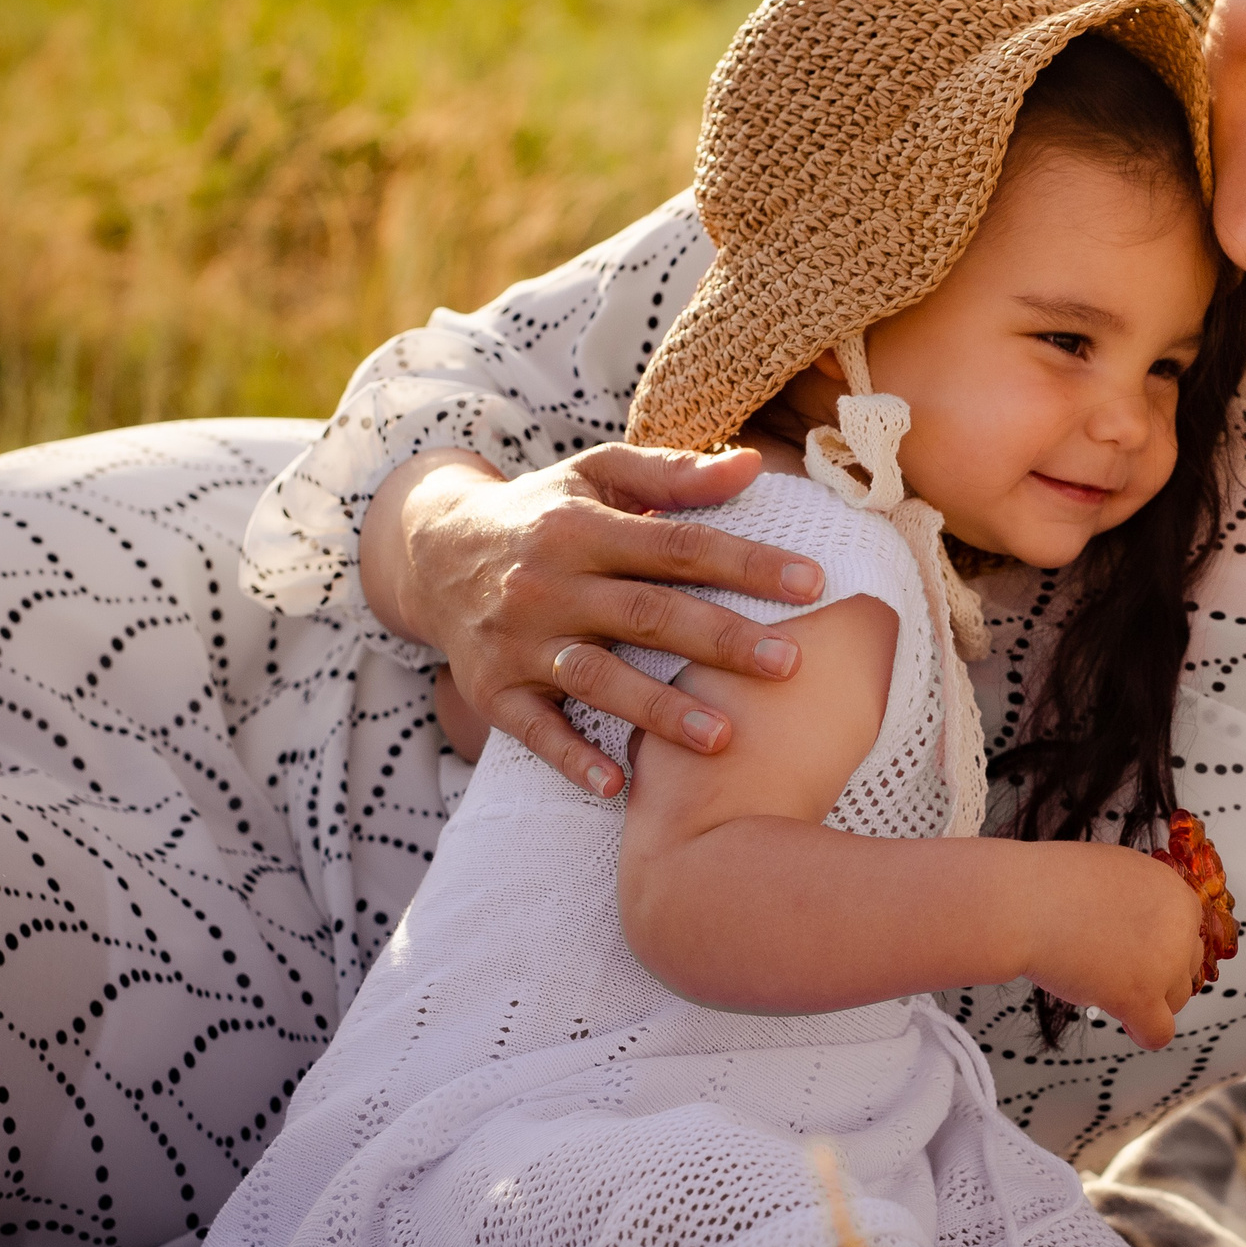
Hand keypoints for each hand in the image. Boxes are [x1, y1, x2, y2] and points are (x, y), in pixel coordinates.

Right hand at [360, 444, 826, 796]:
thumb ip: (674, 474)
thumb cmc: (543, 513)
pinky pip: (533, 729)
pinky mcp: (491, 689)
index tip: (813, 582)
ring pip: (596, 678)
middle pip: (646, 614)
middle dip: (720, 640)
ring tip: (723, 737)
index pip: (678, 545)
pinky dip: (571, 756)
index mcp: (582, 528)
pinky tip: (618, 783)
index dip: (746, 563)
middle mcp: (548, 585)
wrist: (432, 551)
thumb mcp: (597, 475)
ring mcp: (517, 641)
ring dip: (658, 710)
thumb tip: (756, 463)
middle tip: (791, 664)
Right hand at [1019, 843, 1208, 1049]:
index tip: (1136, 952)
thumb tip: (1145, 928)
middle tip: (1119, 969)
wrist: (1027, 902)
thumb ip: (1142, 901)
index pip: (1187, 933)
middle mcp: (1179, 926)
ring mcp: (1164, 963)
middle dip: (1157, 972)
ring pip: (1176, 999)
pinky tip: (1126, 1023)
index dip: (1160, 946)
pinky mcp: (1141, 996)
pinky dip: (1144, 1033)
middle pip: (1187, 966)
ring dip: (1148, 999)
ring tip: (1108, 987)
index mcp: (1174, 892)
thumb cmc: (1053, 884)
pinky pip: (1159, 1032)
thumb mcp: (1117, 874)